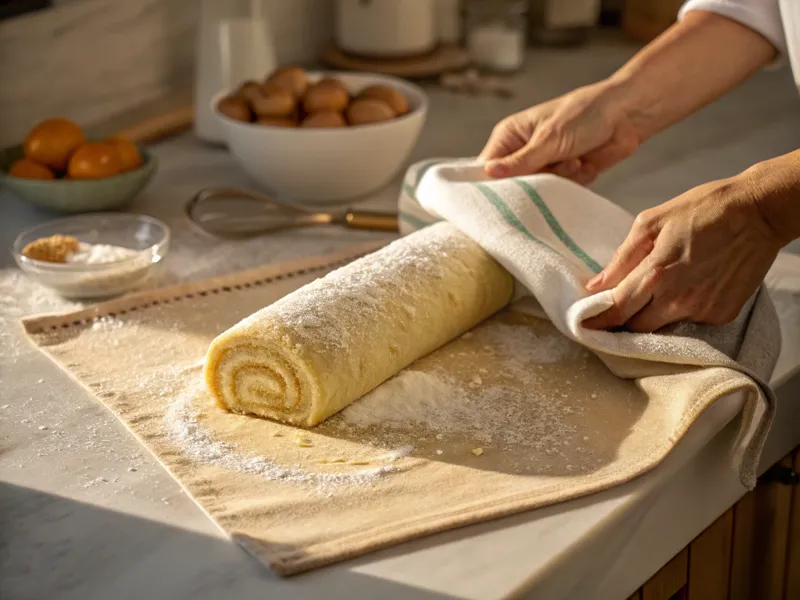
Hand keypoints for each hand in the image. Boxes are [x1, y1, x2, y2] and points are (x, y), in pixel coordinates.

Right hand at [479, 81, 640, 183]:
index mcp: (511, 136)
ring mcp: (545, 164)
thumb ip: (520, 162)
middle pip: (513, 185)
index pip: (487, 167)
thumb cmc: (583, 114)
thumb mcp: (548, 139)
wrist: (626, 115)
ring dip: (560, 179)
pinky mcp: (565, 175)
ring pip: (539, 191)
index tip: (500, 196)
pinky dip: (575, 180)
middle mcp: (524, 152)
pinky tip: (585, 162)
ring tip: (574, 159)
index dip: (491, 183)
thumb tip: (488, 173)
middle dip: (535, 181)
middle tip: (550, 170)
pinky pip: (561, 192)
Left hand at [582, 175, 782, 332]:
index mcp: (655, 274)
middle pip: (635, 328)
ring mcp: (702, 310)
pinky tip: (688, 289)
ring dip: (651, 317)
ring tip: (655, 294)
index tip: (583, 324)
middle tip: (620, 305)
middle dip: (623, 320)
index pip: (615, 311)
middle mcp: (677, 299)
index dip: (596, 321)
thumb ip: (621, 258)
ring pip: (661, 329)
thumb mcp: (651, 222)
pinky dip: (681, 311)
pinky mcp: (721, 315)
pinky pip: (690, 323)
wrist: (758, 212)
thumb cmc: (701, 210)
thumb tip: (596, 285)